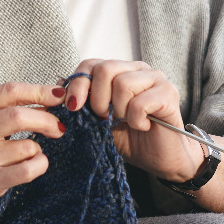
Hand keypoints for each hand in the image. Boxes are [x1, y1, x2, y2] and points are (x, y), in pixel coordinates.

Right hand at [0, 82, 66, 212]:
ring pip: (26, 146)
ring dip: (38, 148)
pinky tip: (35, 164)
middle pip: (17, 117)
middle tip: (58, 127)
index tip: (58, 96)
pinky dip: (40, 164)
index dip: (38, 91)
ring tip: (32, 152)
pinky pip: (28, 169)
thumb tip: (55, 94)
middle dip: (46, 120)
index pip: (9, 91)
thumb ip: (11, 106)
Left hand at [63, 60, 203, 182]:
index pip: (91, 64)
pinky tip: (142, 126)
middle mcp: (137, 69)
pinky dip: (136, 119)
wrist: (161, 159)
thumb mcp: (97, 123)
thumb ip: (80, 106)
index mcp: (119, 71)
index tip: (73, 107)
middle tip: (105, 119)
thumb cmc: (130, 139)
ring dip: (118, 111)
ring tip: (126, 122)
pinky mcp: (168, 93)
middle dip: (97, 100)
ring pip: (122, 84)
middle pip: (105, 68)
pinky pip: (140, 102)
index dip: (78, 84)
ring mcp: (155, 78)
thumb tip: (54, 93)